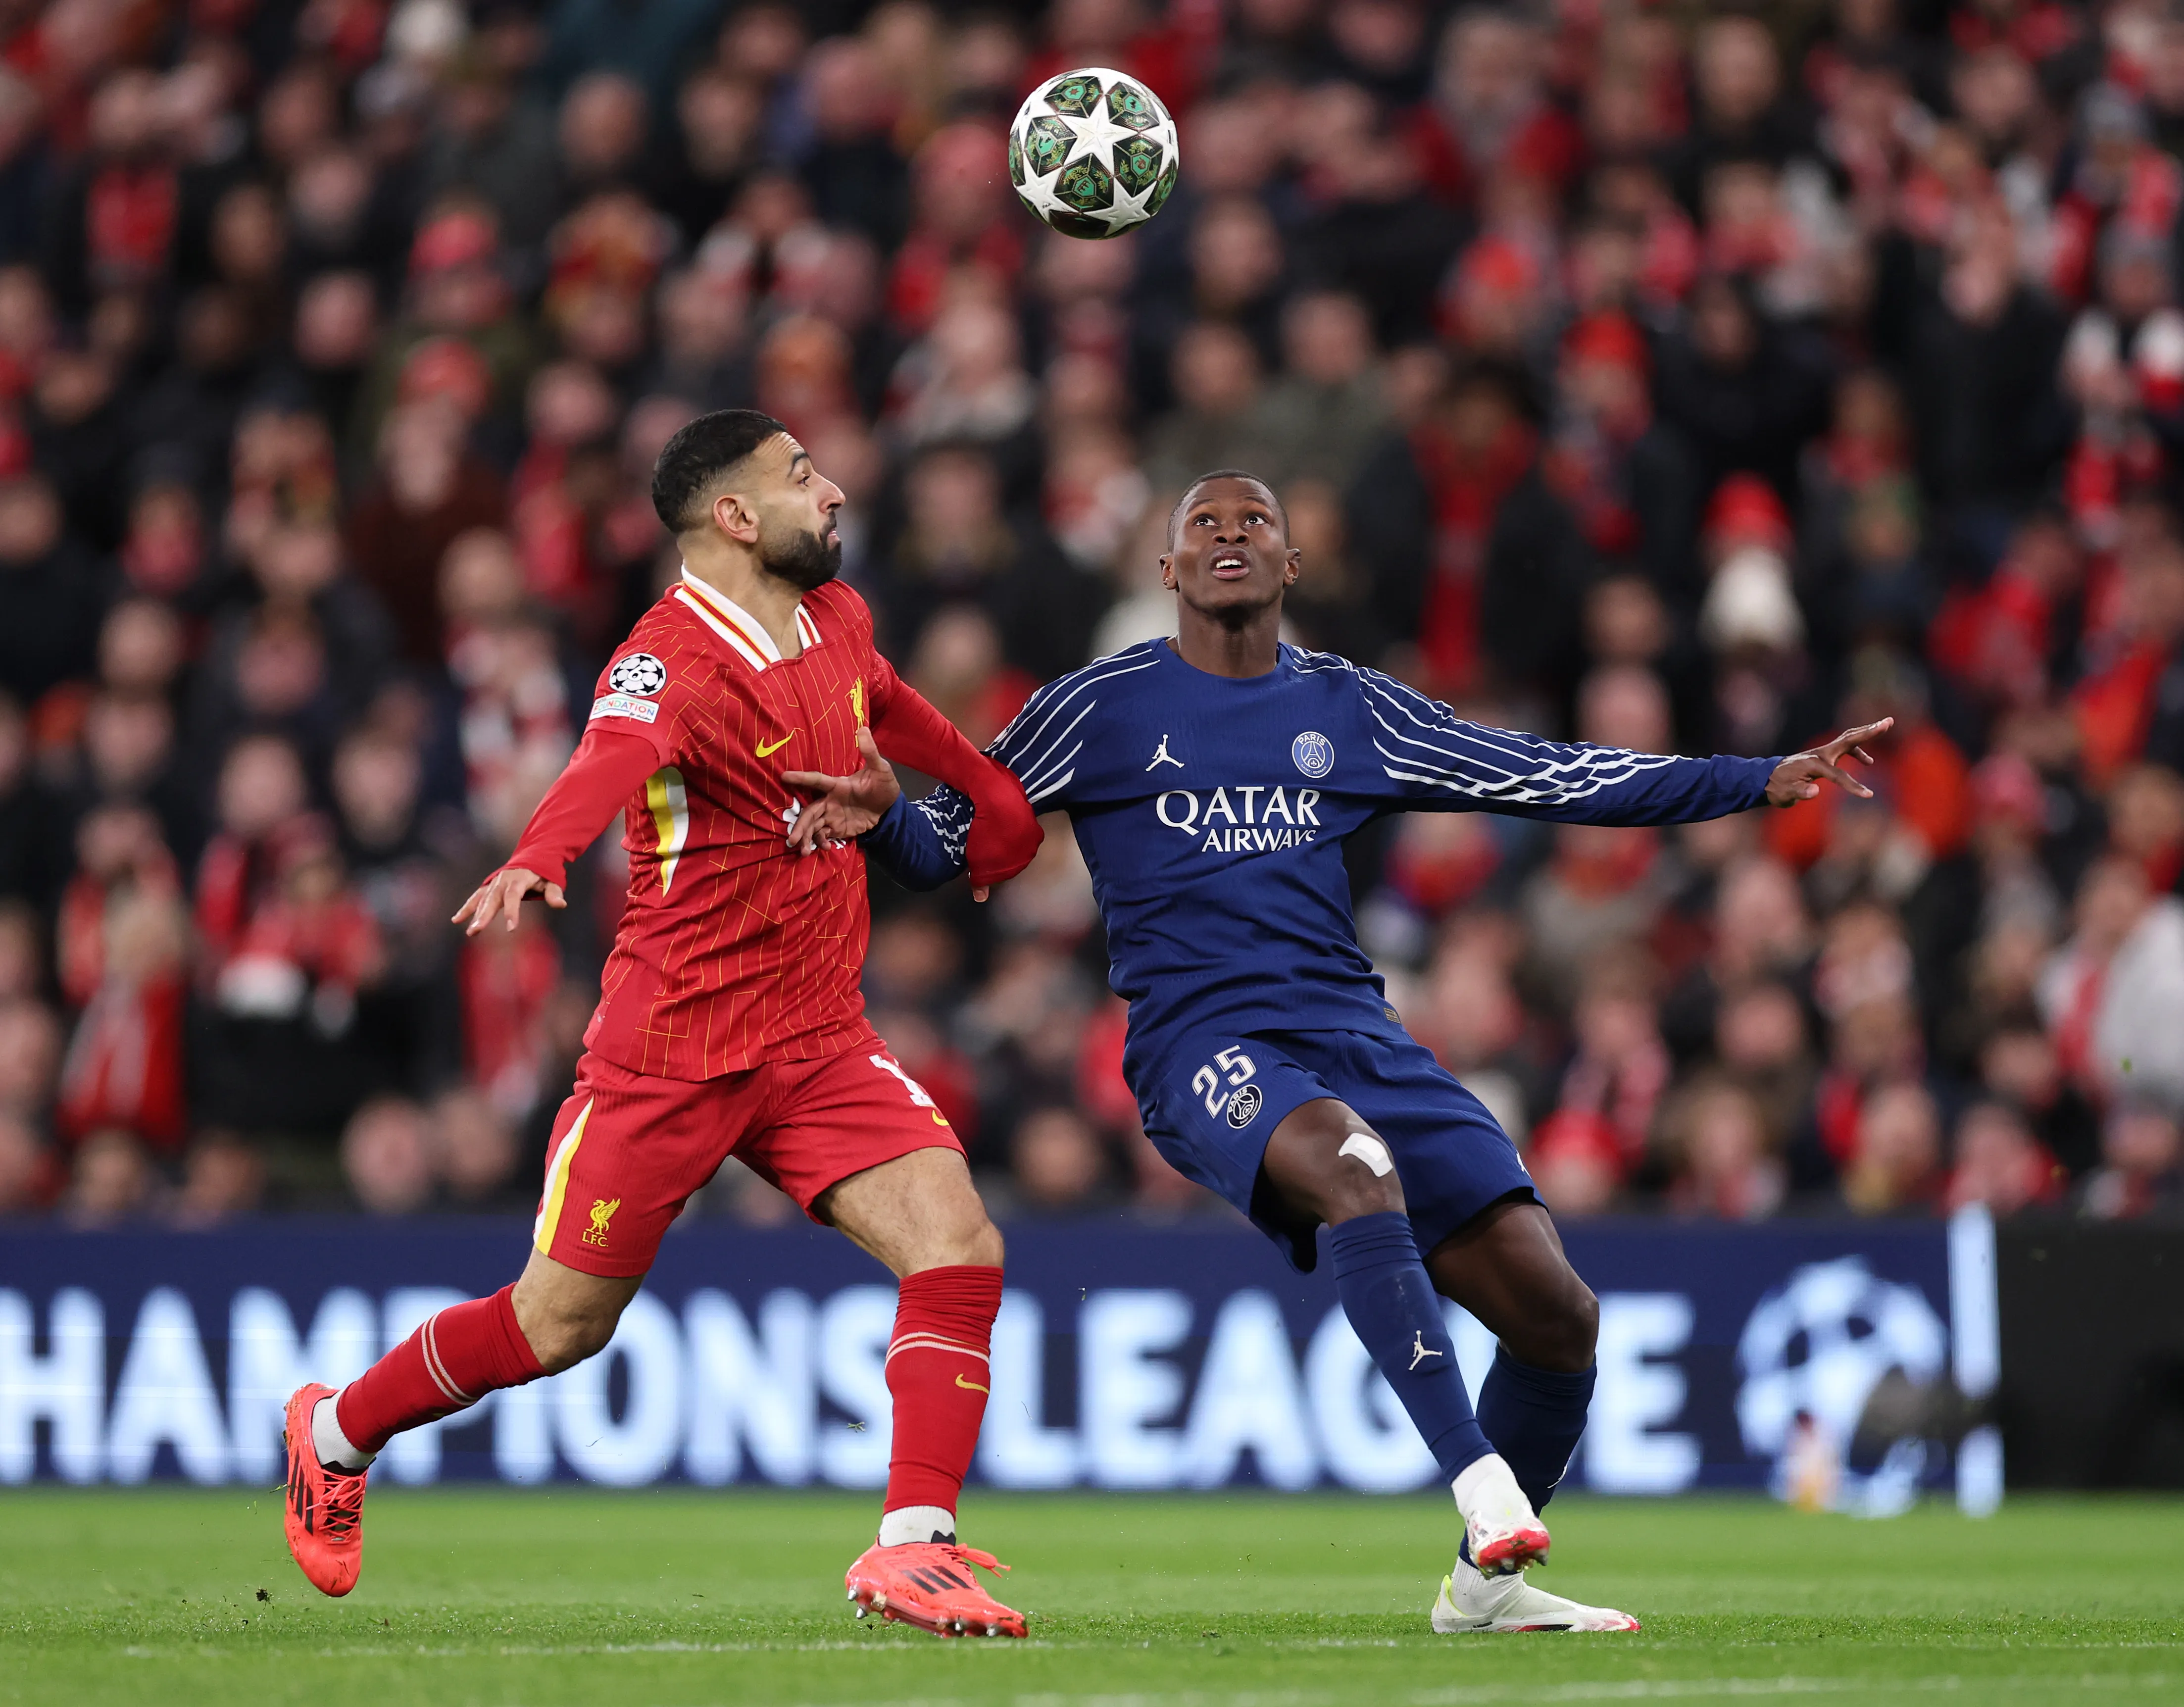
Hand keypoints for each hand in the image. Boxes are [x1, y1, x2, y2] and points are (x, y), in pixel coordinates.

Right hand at [453, 866, 563, 934]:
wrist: (531, 857)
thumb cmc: (544, 873)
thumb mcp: (552, 880)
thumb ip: (554, 892)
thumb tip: (561, 905)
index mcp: (519, 878)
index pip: (513, 896)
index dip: (512, 912)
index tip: (511, 928)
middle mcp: (503, 880)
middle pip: (493, 899)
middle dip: (484, 915)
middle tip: (476, 930)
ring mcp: (494, 883)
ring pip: (483, 899)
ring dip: (474, 914)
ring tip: (470, 931)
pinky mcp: (488, 887)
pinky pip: (476, 897)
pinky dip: (467, 908)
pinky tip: (456, 920)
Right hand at [783, 727, 900, 854]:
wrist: (889, 808)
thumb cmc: (882, 784)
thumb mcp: (880, 769)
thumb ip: (870, 752)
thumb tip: (862, 728)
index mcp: (837, 785)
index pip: (816, 780)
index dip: (801, 778)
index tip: (783, 776)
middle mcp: (830, 800)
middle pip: (809, 812)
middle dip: (800, 825)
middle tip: (792, 840)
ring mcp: (832, 815)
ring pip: (813, 826)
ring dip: (807, 838)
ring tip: (804, 851)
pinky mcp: (837, 828)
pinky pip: (823, 836)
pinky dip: (821, 843)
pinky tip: (823, 849)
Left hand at [964, 759, 1041, 894]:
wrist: (992, 797)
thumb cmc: (989, 834)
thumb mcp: (981, 865)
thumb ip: (982, 882)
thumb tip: (980, 897)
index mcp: (1028, 849)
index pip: (1015, 862)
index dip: (999, 864)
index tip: (985, 860)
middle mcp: (1033, 833)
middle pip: (1016, 844)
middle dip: (1001, 846)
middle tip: (982, 844)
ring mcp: (1028, 812)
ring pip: (1012, 826)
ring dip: (1000, 828)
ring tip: (982, 827)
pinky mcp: (1018, 796)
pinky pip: (1006, 809)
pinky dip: (997, 812)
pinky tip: (985, 813)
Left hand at [1766, 718, 1893, 806]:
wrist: (1767, 779)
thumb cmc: (1777, 787)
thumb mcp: (1785, 794)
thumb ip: (1800, 792)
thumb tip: (1815, 792)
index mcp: (1813, 763)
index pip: (1838, 775)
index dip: (1853, 785)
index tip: (1868, 795)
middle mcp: (1820, 753)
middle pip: (1849, 740)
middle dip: (1869, 732)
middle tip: (1889, 721)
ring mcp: (1822, 752)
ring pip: (1848, 739)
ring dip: (1867, 733)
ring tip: (1886, 725)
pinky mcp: (1824, 756)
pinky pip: (1845, 748)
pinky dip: (1857, 750)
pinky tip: (1868, 761)